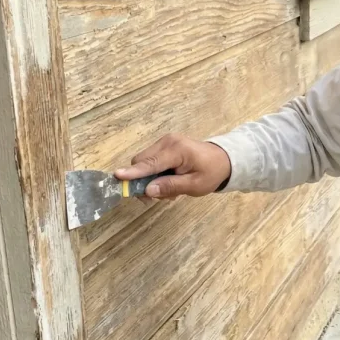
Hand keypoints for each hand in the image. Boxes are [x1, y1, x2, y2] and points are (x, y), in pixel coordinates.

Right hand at [114, 134, 230, 198]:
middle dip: (143, 181)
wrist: (223, 159)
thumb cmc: (211, 173)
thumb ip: (171, 187)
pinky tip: (169, 181)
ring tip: (170, 190)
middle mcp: (167, 142)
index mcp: (177, 150)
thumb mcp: (195, 185)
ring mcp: (165, 142)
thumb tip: (148, 190)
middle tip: (160, 197)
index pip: (150, 163)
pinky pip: (150, 161)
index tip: (117, 176)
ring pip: (143, 162)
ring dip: (150, 179)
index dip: (133, 172)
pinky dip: (154, 173)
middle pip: (141, 162)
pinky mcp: (164, 145)